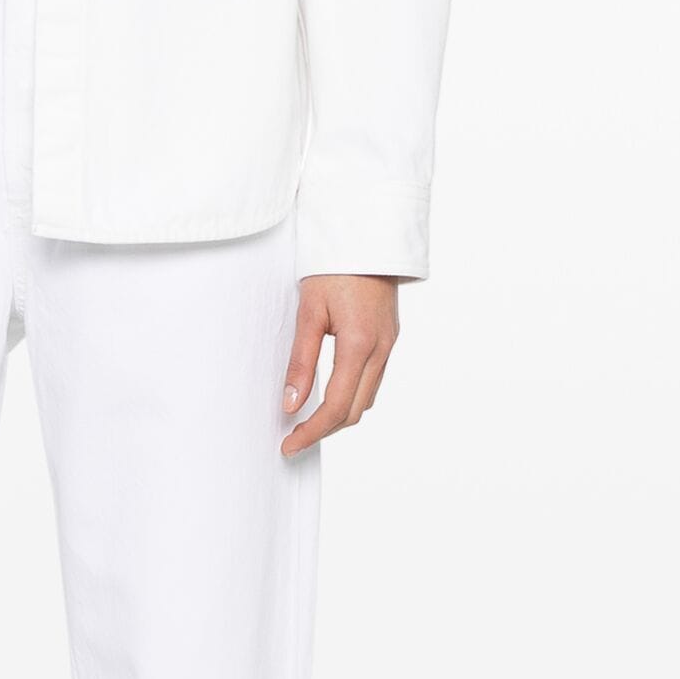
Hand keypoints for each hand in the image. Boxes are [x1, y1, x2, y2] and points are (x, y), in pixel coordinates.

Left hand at [281, 275, 400, 453]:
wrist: (367, 234)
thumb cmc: (334, 267)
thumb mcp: (309, 312)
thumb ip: (300, 361)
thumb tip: (291, 403)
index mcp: (360, 344)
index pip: (335, 406)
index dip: (311, 431)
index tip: (289, 444)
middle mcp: (381, 349)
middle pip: (355, 410)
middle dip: (324, 430)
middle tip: (294, 439)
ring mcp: (390, 344)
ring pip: (366, 398)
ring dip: (339, 416)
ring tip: (307, 421)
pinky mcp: (389, 337)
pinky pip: (373, 380)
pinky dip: (351, 396)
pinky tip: (330, 394)